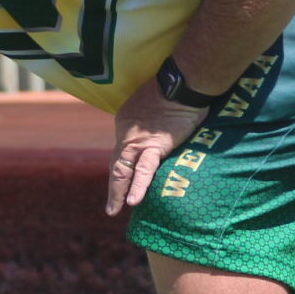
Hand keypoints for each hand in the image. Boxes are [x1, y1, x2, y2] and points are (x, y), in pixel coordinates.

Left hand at [107, 79, 210, 215]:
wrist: (182, 83)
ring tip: (114, 210)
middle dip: (114, 184)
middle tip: (111, 205)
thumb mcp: (155, 102)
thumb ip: (152, 119)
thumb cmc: (176, 89)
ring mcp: (138, 140)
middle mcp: (126, 132)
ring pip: (123, 170)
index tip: (126, 177)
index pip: (123, 149)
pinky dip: (137, 187)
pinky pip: (144, 171)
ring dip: (117, 192)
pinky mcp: (154, 146)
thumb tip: (162, 126)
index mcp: (127, 121)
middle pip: (117, 162)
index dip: (124, 165)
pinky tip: (132, 202)